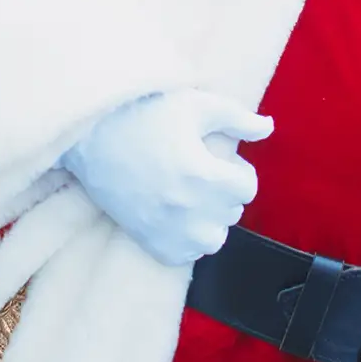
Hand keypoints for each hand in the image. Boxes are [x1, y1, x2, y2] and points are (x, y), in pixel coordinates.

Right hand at [61, 89, 272, 265]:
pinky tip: (178, 214)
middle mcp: (184, 208)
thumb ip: (238, 118)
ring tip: (195, 195)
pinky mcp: (145, 240)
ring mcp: (163, 229)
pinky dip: (188, 239)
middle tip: (207, 171)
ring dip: (212, 220)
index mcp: (200, 174)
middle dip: (227, 192)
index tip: (224, 160)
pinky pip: (183, 256)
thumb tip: (268, 127)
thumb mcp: (197, 105)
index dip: (240, 171)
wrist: (92, 133)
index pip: (247, 190)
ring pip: (211, 241)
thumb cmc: (147, 112)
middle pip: (232, 213)